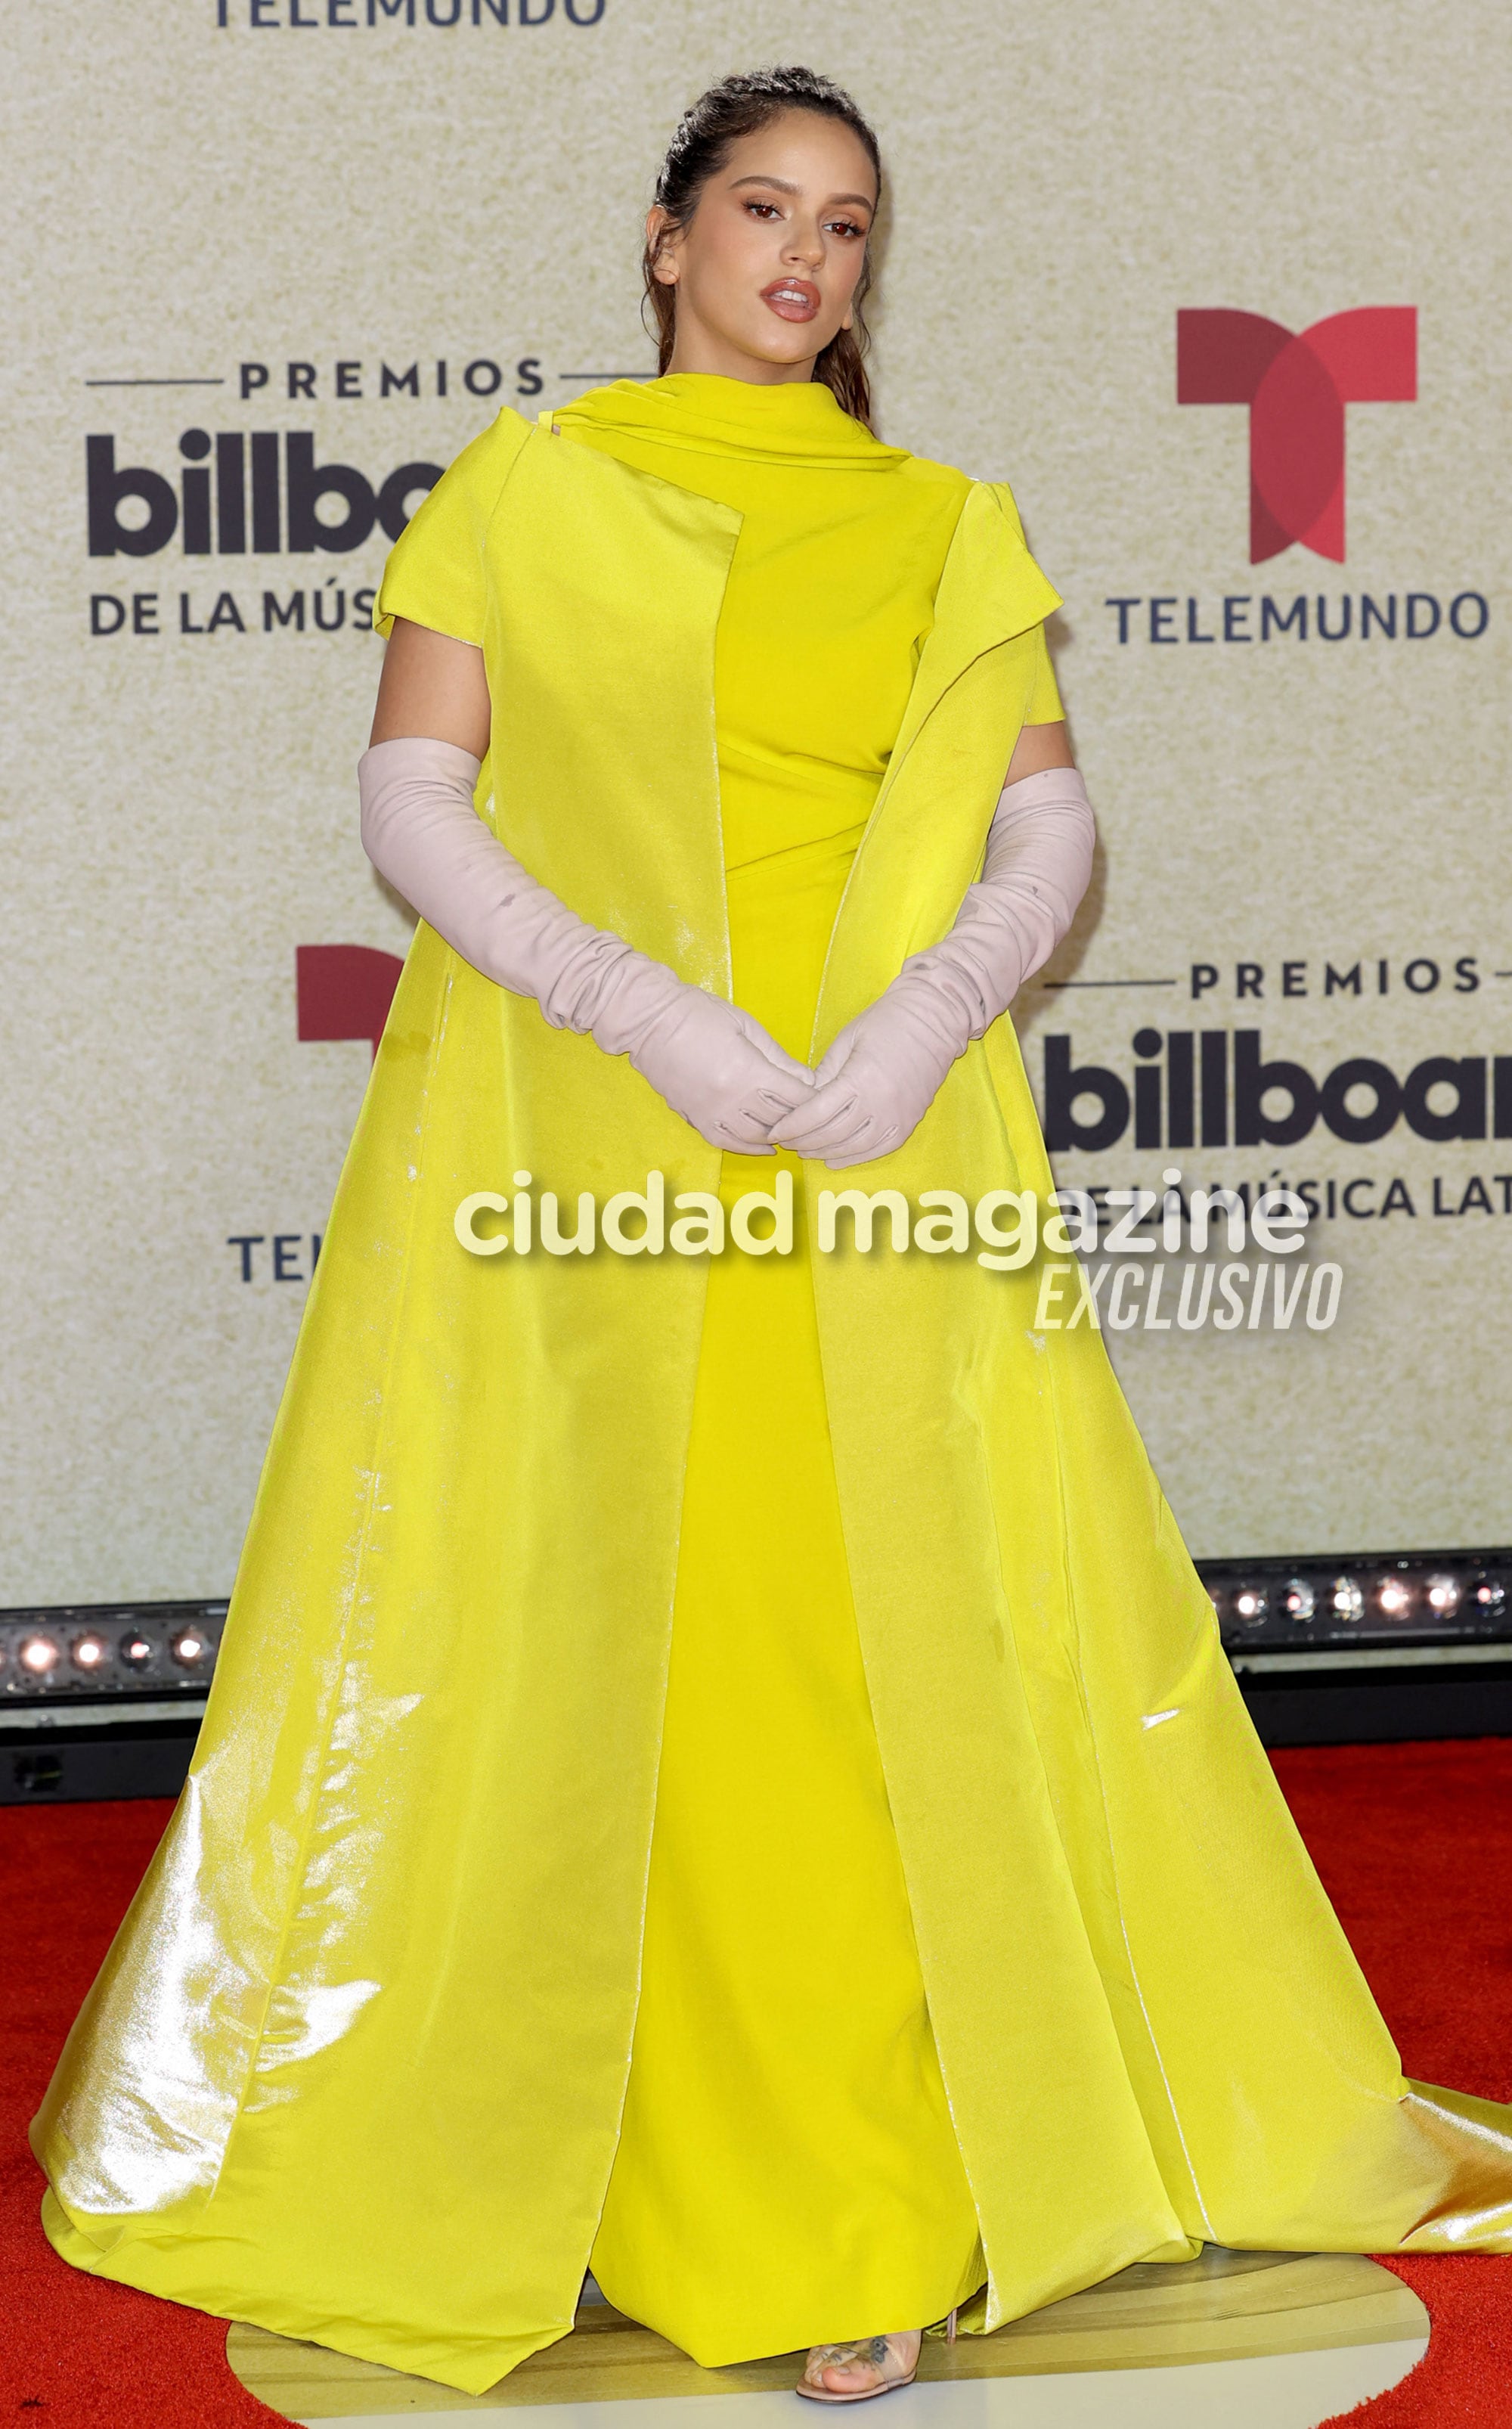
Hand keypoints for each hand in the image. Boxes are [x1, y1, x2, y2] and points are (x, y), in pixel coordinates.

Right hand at [628, 985, 814, 1152]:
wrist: (649, 1020)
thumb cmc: (699, 1013)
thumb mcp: (746, 1026)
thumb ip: (778, 1057)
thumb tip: (808, 1081)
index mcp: (748, 1071)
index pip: (794, 1097)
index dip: (814, 1100)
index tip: (826, 1098)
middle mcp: (731, 1098)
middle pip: (779, 1119)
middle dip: (801, 1119)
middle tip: (816, 1118)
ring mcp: (711, 1112)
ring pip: (755, 1136)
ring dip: (778, 1136)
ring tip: (793, 1132)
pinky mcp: (694, 1118)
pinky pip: (726, 1141)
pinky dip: (748, 1147)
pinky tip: (764, 1147)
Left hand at [770, 975, 965, 1168]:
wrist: (934, 1018)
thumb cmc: (886, 1021)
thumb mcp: (847, 1040)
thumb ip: (825, 1074)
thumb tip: (804, 1102)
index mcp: (859, 1079)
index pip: (816, 1114)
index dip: (792, 1126)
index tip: (774, 1130)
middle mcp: (879, 1103)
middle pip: (831, 1135)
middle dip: (802, 1142)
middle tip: (783, 1142)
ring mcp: (896, 1116)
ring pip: (853, 1147)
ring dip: (824, 1153)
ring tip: (804, 1151)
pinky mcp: (908, 1122)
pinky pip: (878, 1150)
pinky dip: (854, 1158)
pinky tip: (834, 1160)